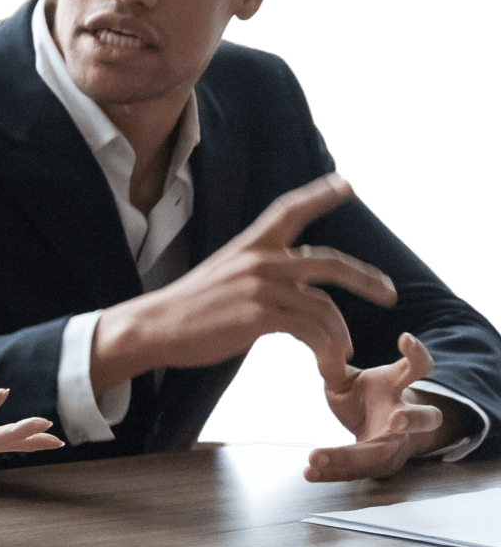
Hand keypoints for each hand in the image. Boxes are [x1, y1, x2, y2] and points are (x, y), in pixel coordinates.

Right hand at [91, 173, 395, 392]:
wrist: (156, 325)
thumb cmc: (190, 308)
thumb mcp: (225, 275)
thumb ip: (259, 272)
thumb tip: (293, 286)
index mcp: (249, 244)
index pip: (289, 209)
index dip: (320, 194)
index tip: (347, 183)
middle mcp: (259, 259)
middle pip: (328, 261)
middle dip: (366, 278)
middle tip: (389, 293)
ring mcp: (260, 286)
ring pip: (324, 307)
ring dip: (340, 335)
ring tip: (342, 353)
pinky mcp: (259, 315)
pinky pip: (311, 332)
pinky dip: (326, 350)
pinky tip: (326, 363)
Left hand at [306, 332, 453, 480]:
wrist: (374, 430)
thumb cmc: (360, 396)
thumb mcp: (346, 379)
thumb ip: (330, 368)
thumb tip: (308, 350)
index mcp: (396, 387)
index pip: (416, 368)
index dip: (416, 353)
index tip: (404, 338)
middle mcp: (402, 417)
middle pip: (424, 419)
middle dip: (414, 419)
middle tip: (397, 419)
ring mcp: (393, 446)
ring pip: (382, 456)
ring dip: (350, 458)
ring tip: (316, 457)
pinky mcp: (377, 467)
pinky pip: (355, 472)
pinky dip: (331, 472)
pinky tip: (308, 473)